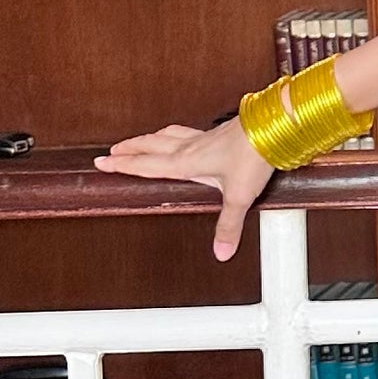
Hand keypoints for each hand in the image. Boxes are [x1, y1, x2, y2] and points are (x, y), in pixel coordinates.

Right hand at [94, 117, 272, 263]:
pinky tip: (182, 136)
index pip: (146, 164)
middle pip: (151, 145)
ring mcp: (204, 136)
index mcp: (186, 161)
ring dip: (149, 138)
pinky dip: (175, 133)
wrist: (274, 127)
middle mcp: (190, 146)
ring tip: (139, 141)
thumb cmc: (254, 156)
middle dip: (129, 149)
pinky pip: (187, 131)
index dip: (123, 164)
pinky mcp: (218, 132)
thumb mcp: (238, 197)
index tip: (102, 162)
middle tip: (112, 151)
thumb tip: (221, 251)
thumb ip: (227, 225)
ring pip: (167, 135)